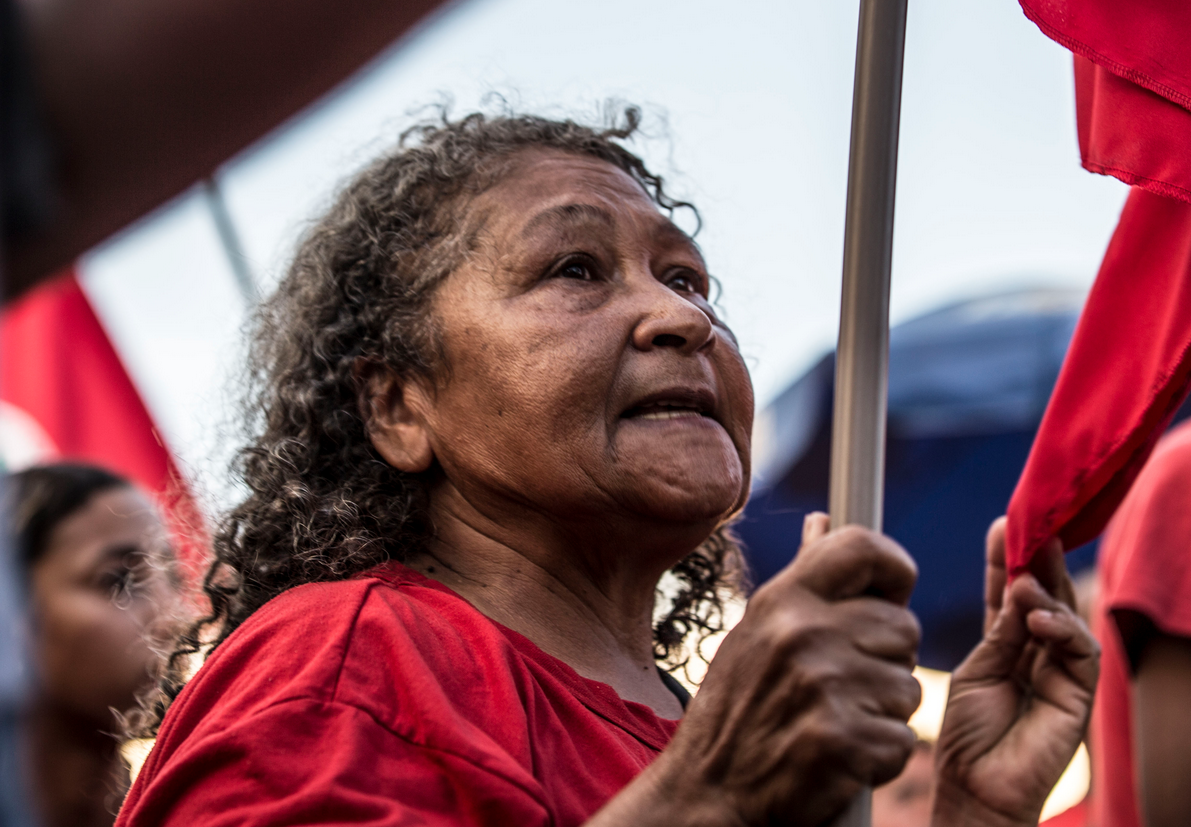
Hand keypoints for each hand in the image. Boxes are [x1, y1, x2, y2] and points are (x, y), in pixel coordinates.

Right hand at [597, 514, 921, 826]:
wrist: (706, 791)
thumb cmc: (736, 710)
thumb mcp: (756, 632)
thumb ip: (801, 581)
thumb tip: (822, 523)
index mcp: (783, 599)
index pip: (863, 547)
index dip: (894, 567)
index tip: (893, 594)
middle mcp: (804, 633)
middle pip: (903, 628)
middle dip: (886, 660)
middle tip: (842, 686)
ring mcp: (823, 687)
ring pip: (908, 689)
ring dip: (882, 713)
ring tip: (832, 722)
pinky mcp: (842, 742)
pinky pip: (900, 740)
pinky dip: (878, 757)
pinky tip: (839, 757)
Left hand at [932, 518, 1098, 826]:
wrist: (977, 788)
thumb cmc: (968, 735)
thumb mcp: (976, 670)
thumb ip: (1000, 631)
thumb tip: (1019, 584)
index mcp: (1004, 644)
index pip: (1007, 591)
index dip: (1005, 559)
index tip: (1001, 524)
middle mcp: (1035, 652)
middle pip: (1043, 597)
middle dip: (1036, 560)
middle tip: (1027, 527)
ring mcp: (1060, 672)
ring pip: (1066, 618)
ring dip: (1046, 593)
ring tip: (1023, 581)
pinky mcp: (1079, 695)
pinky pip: (1081, 652)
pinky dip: (1062, 629)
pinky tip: (1038, 619)